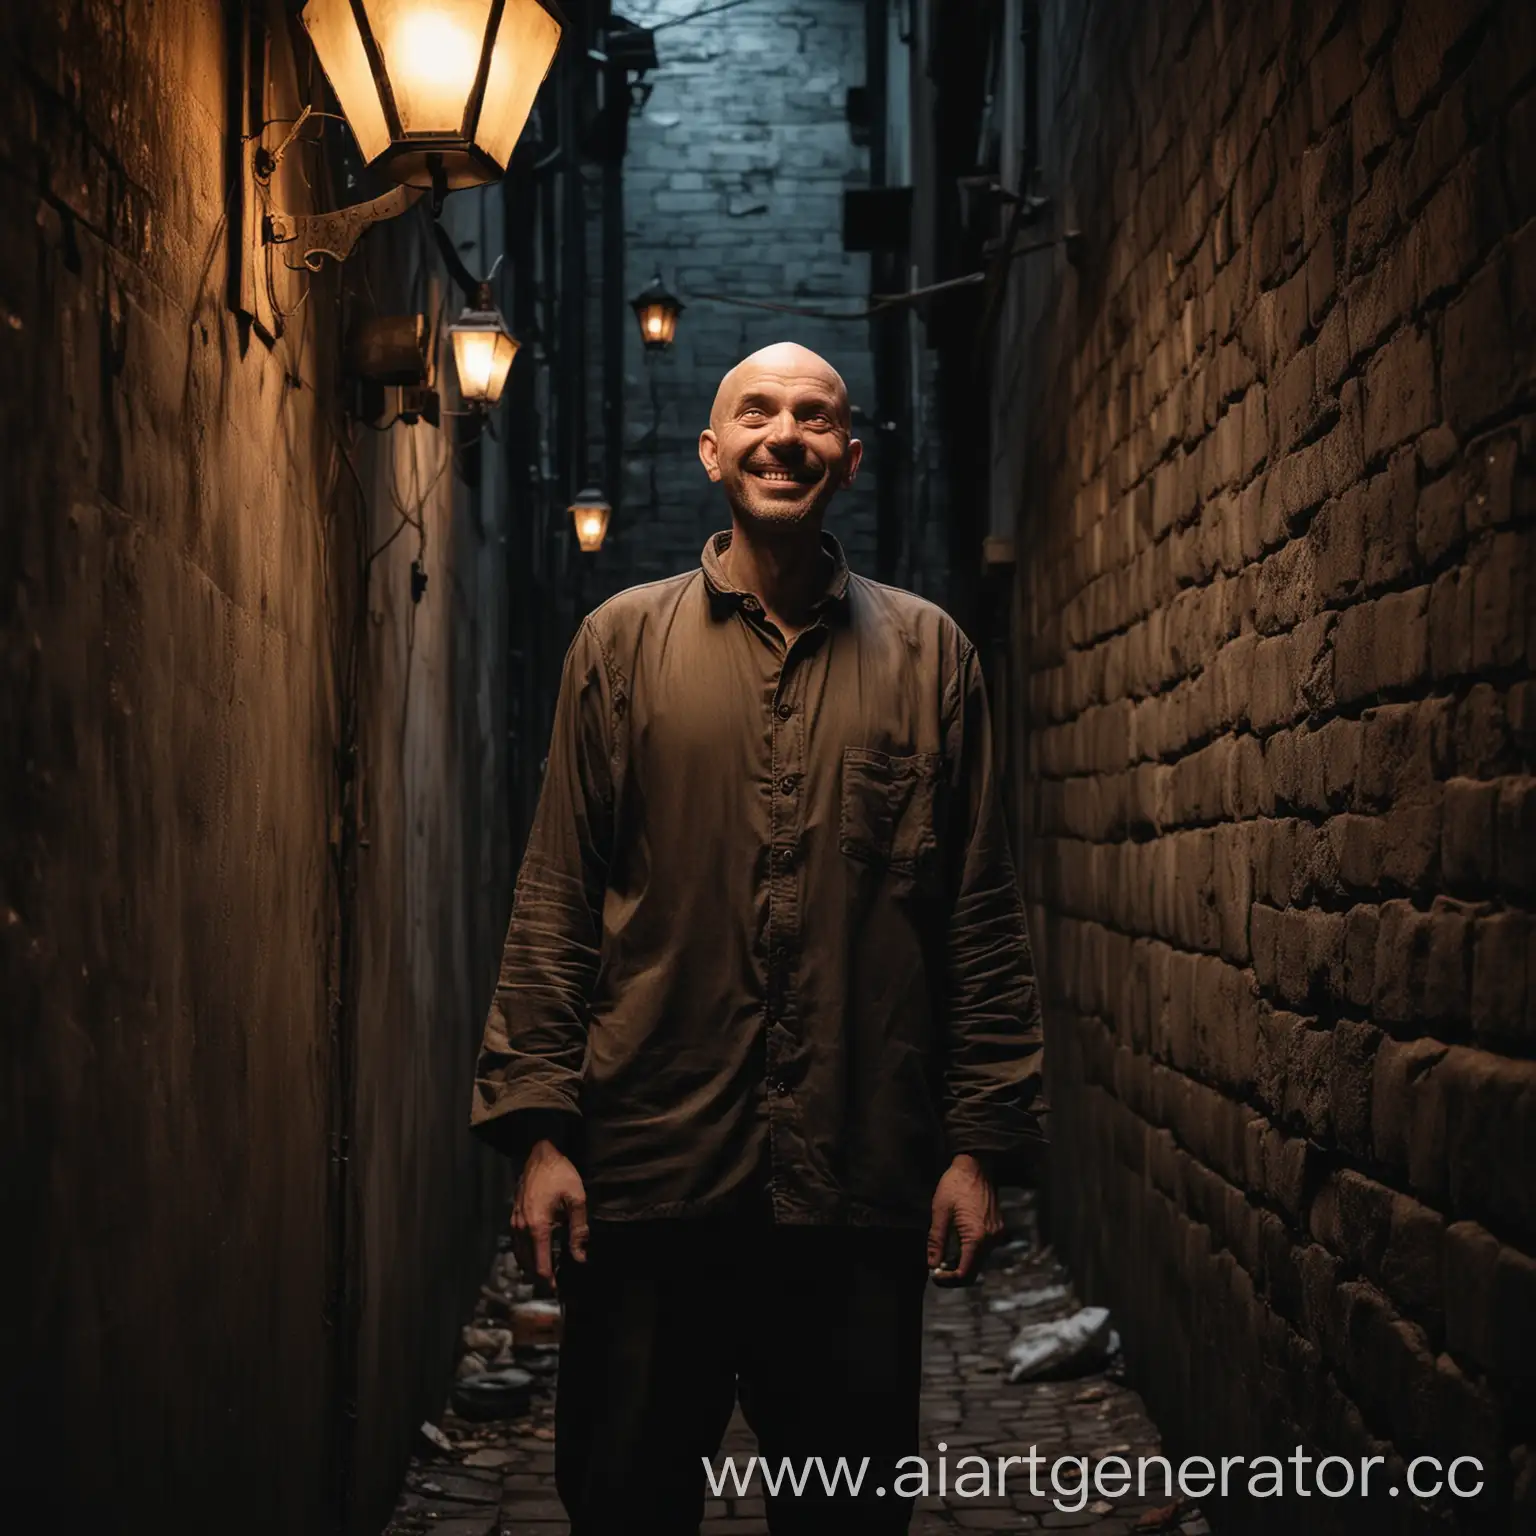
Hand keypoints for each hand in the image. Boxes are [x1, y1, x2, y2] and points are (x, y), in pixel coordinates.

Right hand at [512, 1139, 588, 1291]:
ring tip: (547, 1271)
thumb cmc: (560, 1174)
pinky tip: (537, 1252)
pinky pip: (516, 1243)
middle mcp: (521, 1228)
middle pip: (527, 1263)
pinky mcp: (513, 1215)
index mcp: (537, 1227)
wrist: (540, 1153)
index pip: (540, 1264)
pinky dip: (525, 1253)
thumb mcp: (576, 1200)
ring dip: (531, 1265)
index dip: (548, 1280)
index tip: (557, 1289)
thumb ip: (579, 1230)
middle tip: (555, 1282)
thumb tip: (580, 1257)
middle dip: (540, 1276)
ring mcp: (514, 1222)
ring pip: (519, 1254)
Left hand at [927, 1154, 1001, 1286]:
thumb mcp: (940, 1212)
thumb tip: (931, 1265)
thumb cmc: (955, 1185)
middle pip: (973, 1271)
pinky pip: (983, 1251)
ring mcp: (997, 1235)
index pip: (965, 1273)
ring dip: (961, 1265)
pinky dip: (969, 1254)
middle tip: (935, 1271)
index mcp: (977, 1237)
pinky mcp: (997, 1230)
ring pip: (978, 1262)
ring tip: (942, 1259)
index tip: (934, 1276)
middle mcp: (991, 1240)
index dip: (949, 1280)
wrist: (976, 1166)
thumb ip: (936, 1241)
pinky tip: (954, 1248)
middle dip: (954, 1275)